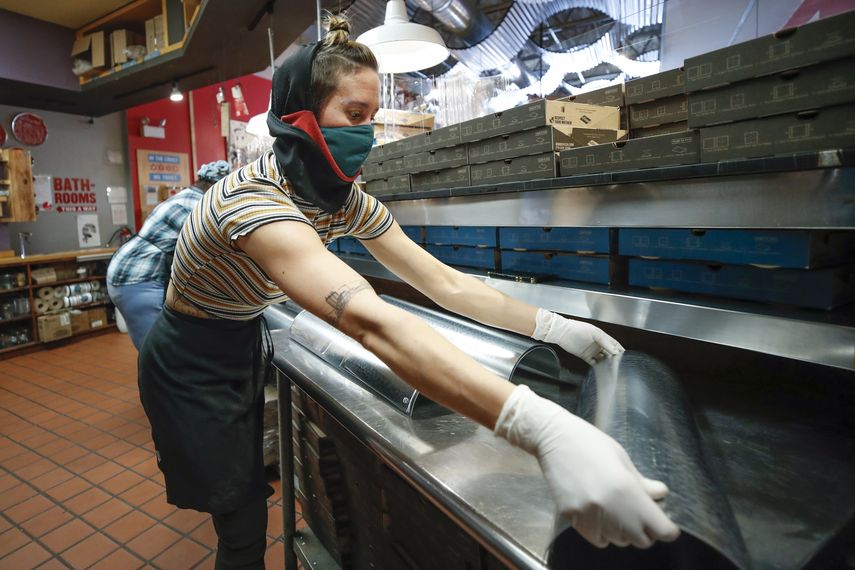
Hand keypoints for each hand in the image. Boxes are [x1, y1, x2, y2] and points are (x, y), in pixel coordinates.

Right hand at [495, 385, 679, 548]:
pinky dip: (605, 534)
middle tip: (641, 515)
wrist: (554, 438)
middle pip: (642, 541)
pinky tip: (601, 516)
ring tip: (618, 511)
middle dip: (646, 531)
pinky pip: (599, 540)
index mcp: (627, 490)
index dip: (667, 529)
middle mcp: (609, 509)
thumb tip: (661, 494)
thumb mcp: (622, 459)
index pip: (660, 529)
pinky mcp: (572, 519)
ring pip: (619, 541)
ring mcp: (589, 516)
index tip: (666, 524)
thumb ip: (642, 483)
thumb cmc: (591, 443)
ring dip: (624, 532)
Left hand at [532, 309, 623, 364]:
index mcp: (601, 337)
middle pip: (609, 353)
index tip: (625, 357)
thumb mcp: (595, 333)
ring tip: (612, 370)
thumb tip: (615, 351)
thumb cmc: (578, 329)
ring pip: (602, 359)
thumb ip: (605, 342)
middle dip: (614, 358)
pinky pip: (594, 363)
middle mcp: (598, 344)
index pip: (613, 344)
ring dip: (606, 363)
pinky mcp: (585, 356)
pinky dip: (598, 366)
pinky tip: (601, 370)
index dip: (619, 350)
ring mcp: (591, 350)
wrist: (562, 333)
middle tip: (619, 366)